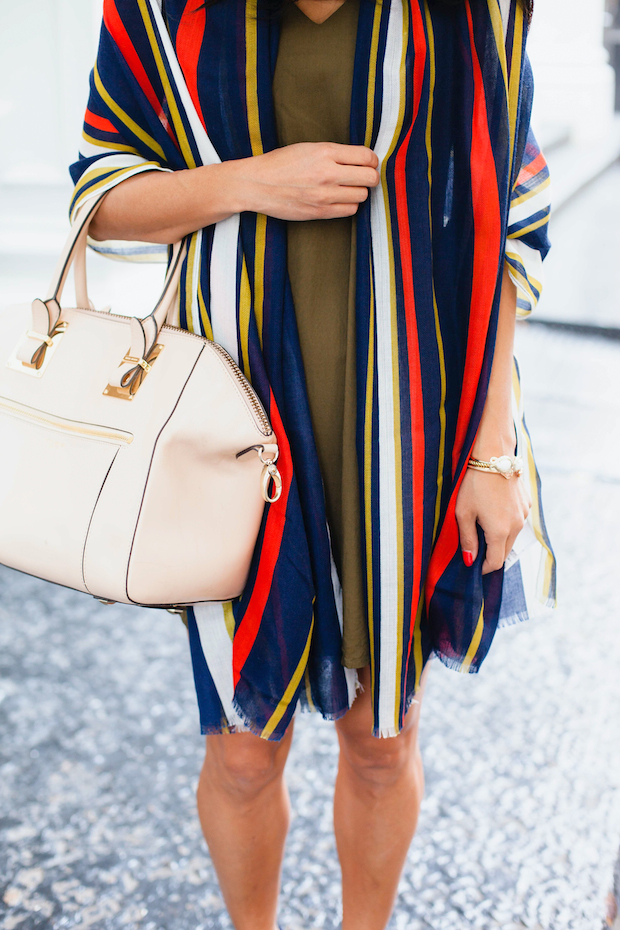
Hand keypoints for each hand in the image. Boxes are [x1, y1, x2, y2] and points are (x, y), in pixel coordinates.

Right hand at [232, 142, 380, 220]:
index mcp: (325, 152)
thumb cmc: (280, 164)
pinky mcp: (320, 212)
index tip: (367, 163)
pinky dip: (349, 205)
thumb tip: (361, 160)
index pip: (366, 156)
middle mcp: (328, 173)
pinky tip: (339, 199)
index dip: (371, 160)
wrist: (257, 184)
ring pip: (362, 195)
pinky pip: (350, 210)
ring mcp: (324, 195)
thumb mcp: (308, 148)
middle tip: (361, 177)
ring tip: (346, 188)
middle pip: (369, 178)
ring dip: (358, 192)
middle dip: (369, 177)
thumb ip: (334, 153)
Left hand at [455, 467, 531, 574]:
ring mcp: (524, 514)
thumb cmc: (474, 484)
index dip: (484, 568)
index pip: (495, 562)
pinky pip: (517, 521)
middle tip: (476, 548)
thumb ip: (467, 539)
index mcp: (500, 531)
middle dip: (491, 554)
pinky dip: (507, 523)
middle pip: (505, 551)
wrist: (493, 456)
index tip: (474, 567)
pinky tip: (494, 511)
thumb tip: (470, 561)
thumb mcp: (463, 513)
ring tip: (483, 526)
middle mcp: (516, 526)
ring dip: (499, 538)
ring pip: (512, 536)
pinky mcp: (527, 503)